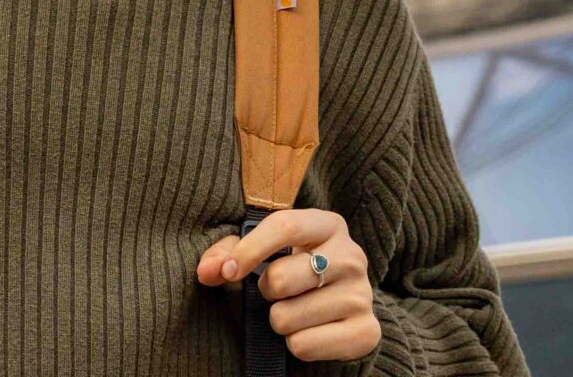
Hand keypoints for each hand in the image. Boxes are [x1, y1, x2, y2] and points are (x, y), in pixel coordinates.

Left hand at [196, 208, 381, 362]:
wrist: (344, 306)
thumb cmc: (295, 268)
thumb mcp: (265, 250)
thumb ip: (228, 253)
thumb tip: (205, 272)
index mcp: (329, 225)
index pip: (285, 227)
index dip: (249, 251)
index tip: (227, 273)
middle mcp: (352, 256)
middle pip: (280, 279)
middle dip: (267, 291)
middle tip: (279, 291)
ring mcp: (362, 295)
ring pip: (287, 318)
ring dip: (280, 320)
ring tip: (297, 310)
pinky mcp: (366, 332)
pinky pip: (304, 346)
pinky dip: (296, 344)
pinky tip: (310, 330)